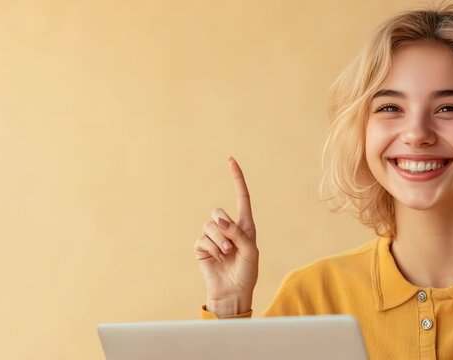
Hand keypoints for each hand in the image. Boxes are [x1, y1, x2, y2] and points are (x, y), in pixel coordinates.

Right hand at [194, 157, 258, 315]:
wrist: (233, 291)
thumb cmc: (246, 272)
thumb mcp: (250, 251)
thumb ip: (238, 233)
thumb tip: (219, 220)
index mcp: (244, 225)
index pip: (241, 196)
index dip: (237, 179)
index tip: (231, 161)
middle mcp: (228, 227)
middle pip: (218, 211)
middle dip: (225, 228)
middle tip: (232, 246)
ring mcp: (213, 236)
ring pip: (210, 225)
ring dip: (220, 242)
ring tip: (227, 255)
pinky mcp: (201, 246)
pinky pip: (203, 238)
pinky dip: (212, 248)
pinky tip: (218, 258)